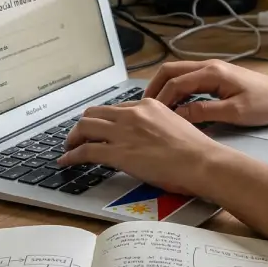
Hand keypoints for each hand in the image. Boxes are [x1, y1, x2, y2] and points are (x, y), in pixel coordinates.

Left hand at [58, 98, 233, 195]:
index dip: (104, 120)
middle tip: (79, 135)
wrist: (200, 161)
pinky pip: (86, 151)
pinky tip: (67, 161)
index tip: (100, 128)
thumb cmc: (195, 150)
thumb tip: (149, 138)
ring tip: (70, 147)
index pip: (116, 109)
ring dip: (73, 137)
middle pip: (95, 113)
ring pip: (85, 127)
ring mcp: (123, 132)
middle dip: (84, 125)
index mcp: (148, 105)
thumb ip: (157, 125)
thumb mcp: (175, 125)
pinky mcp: (118, 153)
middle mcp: (133, 114)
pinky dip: (72, 155)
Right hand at [144, 60, 267, 125]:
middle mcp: (209, 67)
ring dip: (165, 88)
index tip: (152, 115)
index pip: (176, 82)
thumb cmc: (264, 104)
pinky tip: (175, 107)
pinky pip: (188, 80)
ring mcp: (212, 70)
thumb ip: (204, 112)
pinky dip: (177, 91)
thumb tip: (178, 115)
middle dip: (155, 88)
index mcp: (212, 73)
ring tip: (155, 109)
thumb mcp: (234, 112)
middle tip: (145, 108)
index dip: (161, 99)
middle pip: (171, 71)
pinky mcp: (215, 77)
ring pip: (178, 74)